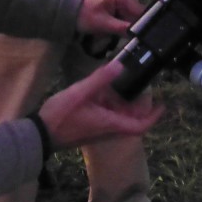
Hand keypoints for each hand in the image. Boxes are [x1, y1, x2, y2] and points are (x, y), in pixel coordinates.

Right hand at [37, 60, 162, 150]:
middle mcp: (106, 129)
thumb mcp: (81, 92)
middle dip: (137, 107)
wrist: (39, 135)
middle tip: (140, 89)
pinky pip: (105, 119)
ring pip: (116, 119)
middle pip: (129, 121)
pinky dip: (108, 107)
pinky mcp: (87, 129)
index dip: (153, 117)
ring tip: (120, 86)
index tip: (162, 105)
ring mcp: (96, 131)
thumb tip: (121, 66)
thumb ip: (101, 79)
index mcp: (109, 122)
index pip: (139, 125)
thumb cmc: (61, 115)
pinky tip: (99, 93)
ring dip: (121, 106)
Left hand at [75, 0, 143, 36]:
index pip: (139, 11)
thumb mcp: (103, 23)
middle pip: (136, 15)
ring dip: (126, 28)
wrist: (69, 11)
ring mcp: (119, 1)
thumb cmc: (84, 15)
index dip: (143, 24)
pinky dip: (120, 26)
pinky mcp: (115, 7)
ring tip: (119, 36)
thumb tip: (139, 35)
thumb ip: (122, 28)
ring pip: (130, 18)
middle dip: (133, 27)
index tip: (144, 38)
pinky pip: (123, 18)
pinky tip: (114, 32)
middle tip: (131, 40)